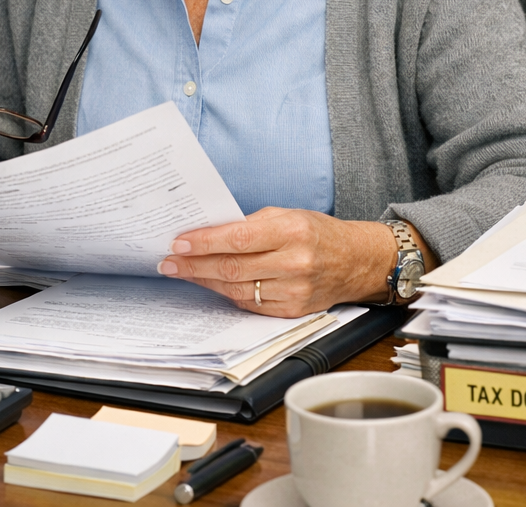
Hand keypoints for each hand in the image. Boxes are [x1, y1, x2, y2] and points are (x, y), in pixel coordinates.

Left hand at [155, 208, 406, 317]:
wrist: (357, 261)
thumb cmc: (317, 232)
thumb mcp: (286, 215)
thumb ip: (250, 224)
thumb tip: (208, 233)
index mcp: (292, 231)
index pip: (238, 238)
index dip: (204, 242)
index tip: (179, 243)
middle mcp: (294, 263)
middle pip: (232, 268)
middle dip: (194, 265)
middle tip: (169, 262)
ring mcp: (294, 291)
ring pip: (237, 289)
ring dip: (204, 281)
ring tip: (182, 272)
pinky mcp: (293, 311)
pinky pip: (250, 304)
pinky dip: (226, 294)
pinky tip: (210, 284)